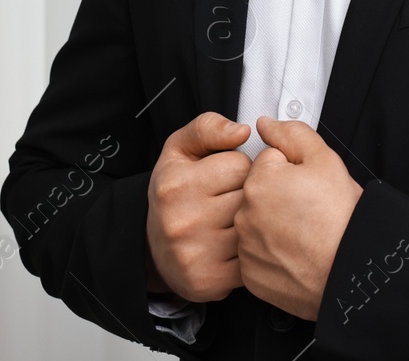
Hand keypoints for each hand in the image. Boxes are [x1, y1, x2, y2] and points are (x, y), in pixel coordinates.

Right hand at [146, 111, 252, 303]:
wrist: (153, 248)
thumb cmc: (175, 193)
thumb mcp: (181, 150)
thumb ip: (208, 128)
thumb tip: (241, 130)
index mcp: (175, 184)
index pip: (240, 164)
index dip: (239, 168)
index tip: (225, 177)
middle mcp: (182, 220)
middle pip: (251, 196)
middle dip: (250, 194)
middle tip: (230, 200)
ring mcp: (195, 253)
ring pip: (255, 226)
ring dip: (253, 222)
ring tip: (232, 221)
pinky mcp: (210, 280)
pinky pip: (253, 257)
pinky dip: (252, 251)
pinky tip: (235, 246)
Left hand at [237, 116, 363, 321]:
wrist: (350, 271)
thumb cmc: (341, 217)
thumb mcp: (325, 159)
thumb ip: (291, 133)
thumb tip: (265, 124)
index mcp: (259, 182)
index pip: (269, 162)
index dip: (293, 171)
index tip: (309, 188)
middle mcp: (244, 215)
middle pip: (260, 193)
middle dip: (281, 197)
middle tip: (310, 210)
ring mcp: (246, 248)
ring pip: (258, 223)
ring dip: (275, 224)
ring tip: (305, 234)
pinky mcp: (251, 275)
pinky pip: (258, 255)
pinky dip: (273, 254)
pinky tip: (296, 254)